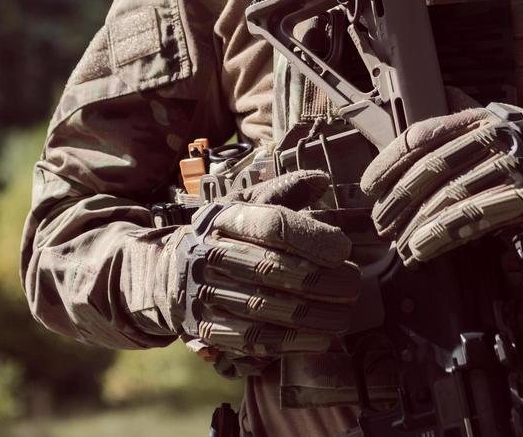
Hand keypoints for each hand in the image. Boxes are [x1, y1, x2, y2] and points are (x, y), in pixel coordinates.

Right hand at [169, 169, 359, 358]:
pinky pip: (252, 339)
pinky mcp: (205, 326)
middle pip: (271, 268)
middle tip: (353, 286)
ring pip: (264, 307)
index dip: (312, 237)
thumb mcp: (246, 205)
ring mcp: (203, 291)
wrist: (169, 273)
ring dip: (312, 316)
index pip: (271, 224)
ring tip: (344, 316)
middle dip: (321, 280)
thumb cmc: (224, 237)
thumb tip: (321, 181)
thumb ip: (285, 192)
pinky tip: (320, 338)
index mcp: (224, 217)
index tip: (344, 249)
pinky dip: (290, 342)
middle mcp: (209, 252)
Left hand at [360, 104, 522, 266]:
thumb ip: (459, 139)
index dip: (390, 161)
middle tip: (379, 224)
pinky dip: (443, 235)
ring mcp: (515, 163)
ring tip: (399, 244)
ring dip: (417, 224)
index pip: (423, 135)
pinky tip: (423, 249)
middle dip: (399, 199)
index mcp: (481, 117)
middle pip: (432, 167)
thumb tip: (407, 145)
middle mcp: (497, 133)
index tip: (369, 187)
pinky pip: (476, 217)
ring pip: (451, 195)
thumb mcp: (498, 137)